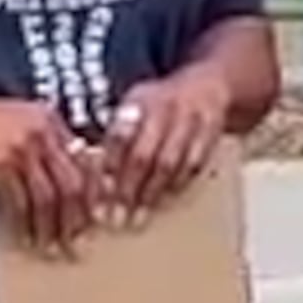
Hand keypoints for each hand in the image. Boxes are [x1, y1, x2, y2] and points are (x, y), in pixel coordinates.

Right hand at [0, 96, 98, 254]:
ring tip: (52, 247)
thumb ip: (40, 145)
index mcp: (48, 118)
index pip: (83, 159)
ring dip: (52, 228)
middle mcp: (40, 130)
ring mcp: (21, 147)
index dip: (90, 194)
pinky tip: (26, 238)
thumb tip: (64, 182)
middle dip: (77, 218)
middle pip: (73, 182)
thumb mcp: (13, 125)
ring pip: (50, 198)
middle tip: (77, 240)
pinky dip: (25, 226)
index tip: (92, 216)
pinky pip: (22, 204)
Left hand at [99, 71, 231, 219]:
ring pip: (169, 164)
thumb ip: (116, 135)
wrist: (209, 85)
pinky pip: (193, 166)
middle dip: (128, 190)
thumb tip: (92, 175)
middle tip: (117, 217)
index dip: (107, 169)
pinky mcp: (211, 134)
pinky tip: (164, 202)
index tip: (98, 195)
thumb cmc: (162, 104)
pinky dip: (177, 186)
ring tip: (138, 217)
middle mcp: (164, 108)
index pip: (118, 138)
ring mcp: (190, 121)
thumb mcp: (136, 105)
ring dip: (152, 194)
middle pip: (142, 155)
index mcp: (139, 101)